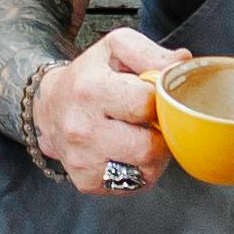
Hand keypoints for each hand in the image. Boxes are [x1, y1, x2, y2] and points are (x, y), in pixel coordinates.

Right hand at [30, 26, 174, 199]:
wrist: (50, 109)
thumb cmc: (89, 77)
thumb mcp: (115, 48)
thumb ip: (151, 53)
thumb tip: (182, 62)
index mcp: (90, 89)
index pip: (145, 104)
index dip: (157, 99)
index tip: (152, 96)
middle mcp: (82, 129)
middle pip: (148, 147)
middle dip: (160, 133)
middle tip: (152, 121)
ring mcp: (83, 160)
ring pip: (146, 170)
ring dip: (155, 154)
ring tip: (142, 135)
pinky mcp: (87, 182)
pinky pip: (135, 184)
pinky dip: (140, 170)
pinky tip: (129, 152)